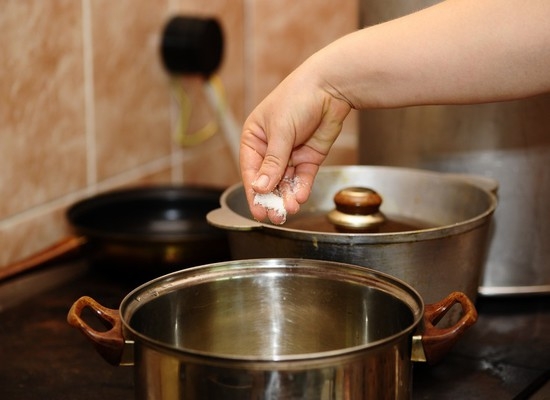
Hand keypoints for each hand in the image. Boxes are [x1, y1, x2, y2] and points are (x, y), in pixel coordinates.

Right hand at [240, 64, 351, 223]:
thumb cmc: (298, 98)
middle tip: (275, 217)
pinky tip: (300, 198)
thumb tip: (260, 187)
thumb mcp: (281, 131)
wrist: (331, 87)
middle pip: (269, 180)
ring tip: (290, 210)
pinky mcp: (308, 157)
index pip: (251, 170)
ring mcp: (290, 154)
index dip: (254, 192)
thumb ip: (273, 162)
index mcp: (255, 138)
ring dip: (287, 196)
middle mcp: (270, 148)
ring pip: (286, 182)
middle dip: (272, 199)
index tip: (258, 211)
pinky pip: (303, 177)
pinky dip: (301, 188)